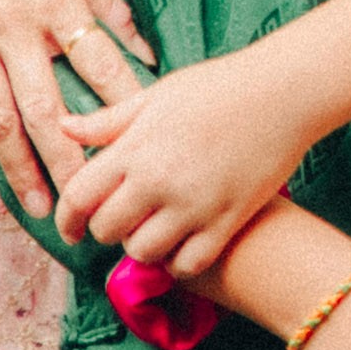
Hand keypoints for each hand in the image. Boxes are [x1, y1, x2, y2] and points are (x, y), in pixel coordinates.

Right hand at [0, 0, 154, 222]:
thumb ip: (107, 2)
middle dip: (68, 162)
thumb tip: (144, 50)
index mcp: (55, 2)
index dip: (121, 104)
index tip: (141, 143)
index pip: (97, 64)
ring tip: (38, 205)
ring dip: (19, 167)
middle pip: (45, 110)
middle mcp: (13, 29)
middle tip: (88, 205)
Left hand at [59, 37, 330, 284]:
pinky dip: (178, 262)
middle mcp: (159, 180)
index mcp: (137, 146)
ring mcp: (195, 204)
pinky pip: (188, 263)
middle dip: (107, 229)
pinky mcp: (228, 220)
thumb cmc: (221, 85)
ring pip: (144, 252)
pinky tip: (182, 246)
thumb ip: (110, 121)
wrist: (286, 92)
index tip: (70, 228)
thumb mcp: (158, 96)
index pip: (79, 196)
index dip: (66, 219)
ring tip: (154, 231)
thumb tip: (64, 128)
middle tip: (123, 220)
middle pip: (108, 229)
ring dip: (142, 247)